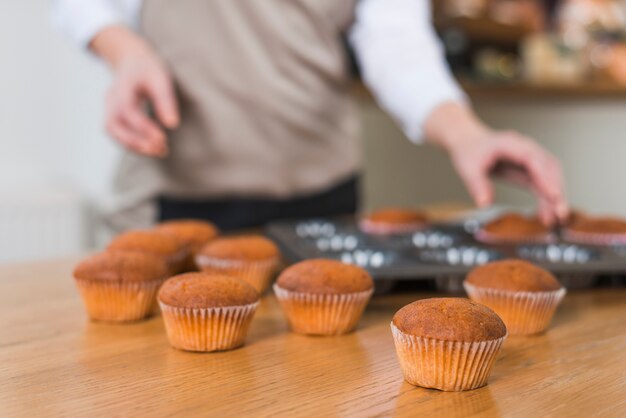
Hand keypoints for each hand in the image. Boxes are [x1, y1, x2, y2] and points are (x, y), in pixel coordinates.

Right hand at [90, 26, 178, 156]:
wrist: (131, 60)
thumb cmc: (148, 69)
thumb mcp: (160, 78)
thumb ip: (165, 100)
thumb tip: (172, 124)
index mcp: (122, 86)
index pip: (128, 111)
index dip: (143, 127)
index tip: (162, 138)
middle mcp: (110, 98)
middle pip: (113, 125)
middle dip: (135, 141)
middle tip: (160, 149)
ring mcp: (107, 107)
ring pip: (112, 131)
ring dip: (134, 146)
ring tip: (161, 151)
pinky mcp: (111, 116)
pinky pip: (117, 133)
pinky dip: (133, 143)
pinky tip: (154, 148)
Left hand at [424, 102, 568, 224]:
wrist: (469, 142)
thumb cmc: (469, 151)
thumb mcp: (468, 168)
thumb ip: (477, 185)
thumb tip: (484, 204)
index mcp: (512, 144)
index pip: (534, 159)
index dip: (546, 177)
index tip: (553, 195)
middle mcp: (526, 149)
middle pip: (549, 167)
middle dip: (556, 190)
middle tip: (559, 213)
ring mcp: (530, 158)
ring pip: (551, 176)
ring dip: (555, 197)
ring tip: (555, 218)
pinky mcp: (529, 169)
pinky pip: (542, 183)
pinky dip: (546, 198)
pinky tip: (547, 214)